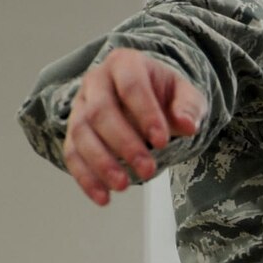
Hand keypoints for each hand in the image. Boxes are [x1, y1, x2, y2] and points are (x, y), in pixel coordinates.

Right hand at [62, 49, 205, 205]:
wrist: (148, 100)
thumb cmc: (166, 96)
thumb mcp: (187, 96)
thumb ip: (189, 107)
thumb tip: (188, 125)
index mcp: (126, 64)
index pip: (131, 86)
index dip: (145, 113)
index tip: (162, 141)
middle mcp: (97, 81)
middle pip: (101, 111)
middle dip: (124, 144)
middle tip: (148, 169)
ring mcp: (82, 106)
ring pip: (81, 133)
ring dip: (101, 162)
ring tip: (124, 185)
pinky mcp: (76, 132)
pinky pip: (73, 154)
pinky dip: (86, 178)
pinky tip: (103, 197)